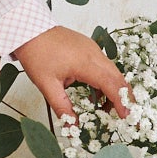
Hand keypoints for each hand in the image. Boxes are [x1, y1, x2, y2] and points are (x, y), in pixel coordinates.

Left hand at [12, 25, 129, 121]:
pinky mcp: (89, 47)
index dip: (121, 101)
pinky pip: (104, 65)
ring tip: (107, 109)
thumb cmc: (36, 55)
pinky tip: (96, 94)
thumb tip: (72, 127)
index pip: (111, 84)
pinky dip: (106, 80)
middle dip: (125, 97)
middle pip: (118, 77)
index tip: (127, 116)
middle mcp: (94, 54)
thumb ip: (62, 107)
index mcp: (85, 63)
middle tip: (127, 115)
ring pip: (113, 71)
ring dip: (115, 89)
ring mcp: (93, 49)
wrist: (29, 30)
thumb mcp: (47, 85)